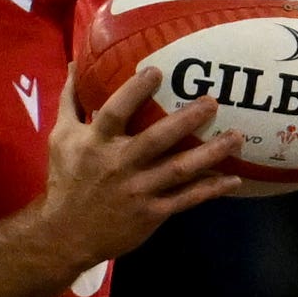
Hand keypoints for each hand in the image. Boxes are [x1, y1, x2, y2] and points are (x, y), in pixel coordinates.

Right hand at [38, 61, 247, 269]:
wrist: (66, 232)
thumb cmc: (66, 178)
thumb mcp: (61, 137)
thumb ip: (71, 100)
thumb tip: (78, 64)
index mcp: (95, 142)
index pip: (114, 112)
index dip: (134, 92)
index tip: (157, 71)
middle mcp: (119, 164)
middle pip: (156, 139)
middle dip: (185, 120)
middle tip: (212, 102)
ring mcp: (138, 190)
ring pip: (179, 169)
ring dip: (210, 154)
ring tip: (236, 137)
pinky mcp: (152, 212)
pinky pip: (186, 199)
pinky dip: (211, 190)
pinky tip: (234, 179)